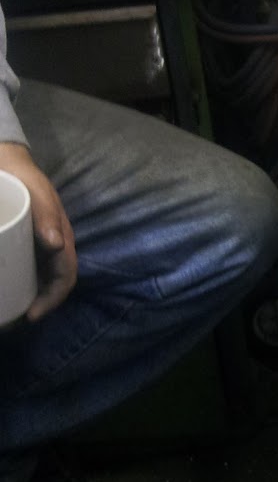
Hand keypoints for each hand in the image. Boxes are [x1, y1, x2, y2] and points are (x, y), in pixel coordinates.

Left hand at [0, 142, 76, 320]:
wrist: (8, 164)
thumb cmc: (23, 179)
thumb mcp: (36, 194)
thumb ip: (45, 216)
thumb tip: (57, 246)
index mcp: (63, 239)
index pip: (65, 277)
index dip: (53, 299)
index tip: (31, 315)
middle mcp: (55, 247)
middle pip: (54, 284)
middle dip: (40, 304)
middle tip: (16, 317)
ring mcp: (41, 247)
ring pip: (42, 279)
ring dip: (31, 297)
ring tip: (10, 309)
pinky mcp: (27, 245)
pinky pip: (30, 270)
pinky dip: (22, 284)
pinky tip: (7, 289)